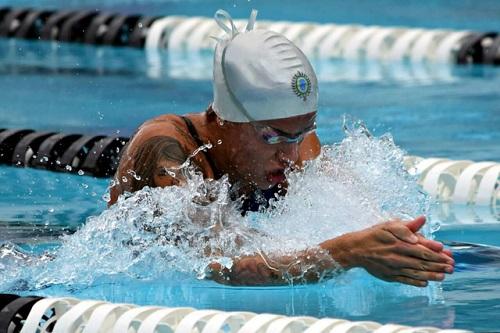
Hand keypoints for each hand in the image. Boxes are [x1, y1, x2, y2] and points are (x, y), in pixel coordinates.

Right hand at [321, 216, 454, 286]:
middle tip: (451, 267)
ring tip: (443, 276)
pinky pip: (405, 280)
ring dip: (431, 275)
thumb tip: (422, 219)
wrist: (355, 249)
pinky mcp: (389, 276)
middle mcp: (398, 257)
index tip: (448, 254)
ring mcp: (394, 268)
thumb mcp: (389, 225)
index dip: (437, 253)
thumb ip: (407, 226)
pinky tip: (425, 282)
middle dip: (439, 265)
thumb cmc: (374, 235)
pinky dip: (416, 282)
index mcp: (400, 243)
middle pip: (423, 262)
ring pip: (416, 273)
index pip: (423, 249)